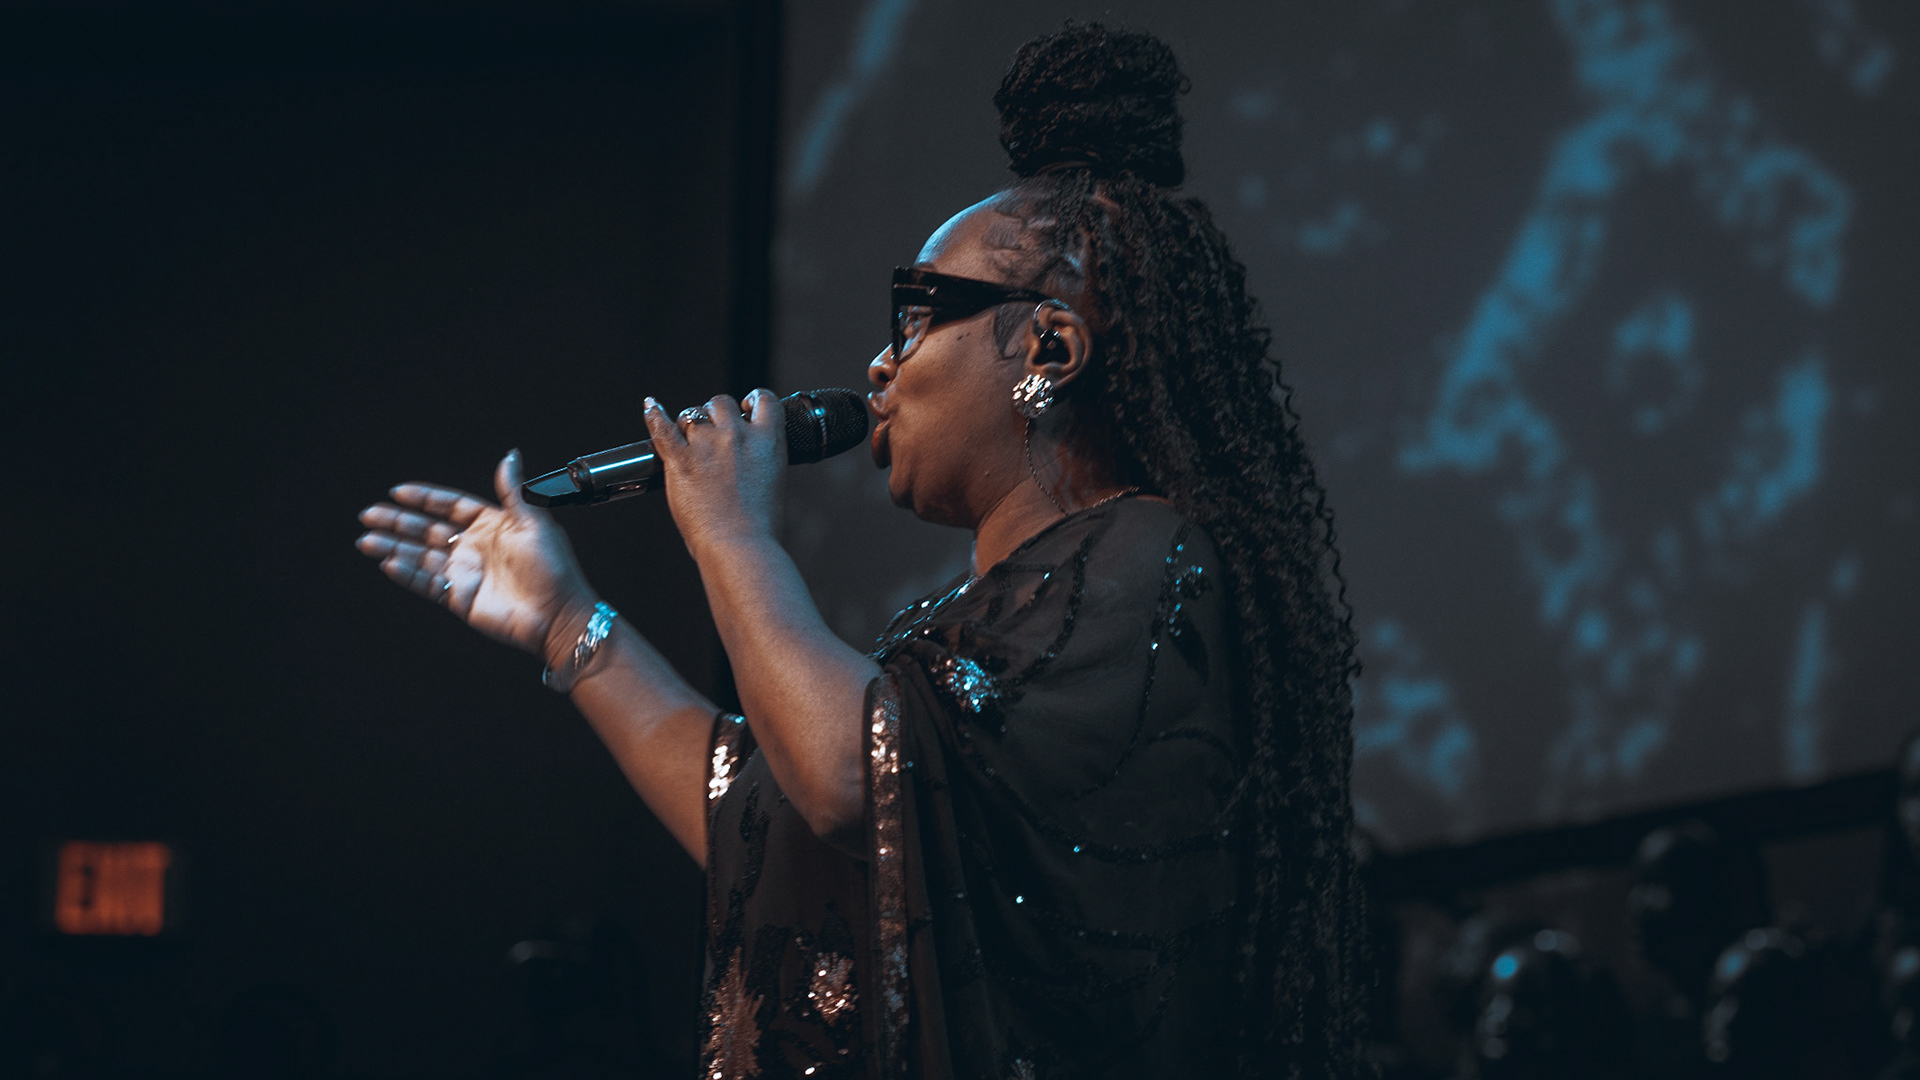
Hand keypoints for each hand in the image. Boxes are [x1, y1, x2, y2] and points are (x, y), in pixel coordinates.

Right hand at [355, 449, 595, 656]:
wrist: (558, 614)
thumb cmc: (553, 568)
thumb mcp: (533, 523)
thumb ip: (513, 491)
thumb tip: (509, 455)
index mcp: (492, 525)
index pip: (450, 506)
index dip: (425, 498)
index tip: (398, 491)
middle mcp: (474, 547)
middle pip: (427, 530)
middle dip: (397, 522)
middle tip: (369, 514)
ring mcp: (465, 572)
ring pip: (421, 555)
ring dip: (393, 547)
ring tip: (365, 539)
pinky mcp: (460, 597)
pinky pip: (427, 582)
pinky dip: (407, 573)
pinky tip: (388, 563)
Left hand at [645, 389, 785, 560]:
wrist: (740, 546)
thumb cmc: (760, 527)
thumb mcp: (774, 483)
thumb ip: (759, 461)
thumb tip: (746, 459)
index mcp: (768, 441)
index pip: (764, 400)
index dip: (752, 400)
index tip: (746, 407)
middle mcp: (736, 436)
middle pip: (721, 403)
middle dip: (715, 415)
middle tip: (713, 434)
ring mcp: (706, 446)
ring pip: (692, 414)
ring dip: (690, 424)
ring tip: (688, 439)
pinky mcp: (680, 460)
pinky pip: (661, 428)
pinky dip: (653, 414)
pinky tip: (650, 406)